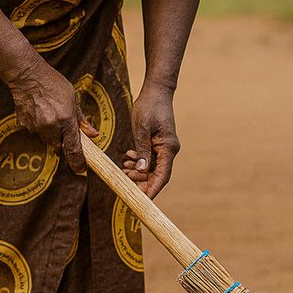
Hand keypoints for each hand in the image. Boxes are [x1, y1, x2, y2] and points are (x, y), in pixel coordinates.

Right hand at [9, 55, 96, 175]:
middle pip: (58, 145)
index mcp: (66, 119)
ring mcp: (36, 127)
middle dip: (62, 140)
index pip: (73, 148)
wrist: (27, 76)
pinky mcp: (24, 125)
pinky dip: (38, 125)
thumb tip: (93, 135)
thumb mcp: (73, 99)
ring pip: (46, 139)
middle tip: (62, 125)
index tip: (81, 170)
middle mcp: (51, 126)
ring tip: (49, 112)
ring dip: (50, 132)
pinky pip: (35, 131)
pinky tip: (39, 111)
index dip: (78, 162)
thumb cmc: (53, 83)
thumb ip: (82, 120)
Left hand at [122, 84, 179, 199]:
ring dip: (138, 171)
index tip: (142, 201)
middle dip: (141, 181)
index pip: (162, 175)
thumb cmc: (150, 106)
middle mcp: (169, 150)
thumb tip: (142, 171)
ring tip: (124, 168)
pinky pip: (149, 158)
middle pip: (157, 174)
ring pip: (152, 167)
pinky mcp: (158, 143)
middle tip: (124, 180)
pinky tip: (128, 158)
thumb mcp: (141, 128)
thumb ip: (142, 150)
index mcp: (168, 147)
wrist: (156, 90)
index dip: (152, 190)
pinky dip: (139, 161)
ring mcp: (164, 147)